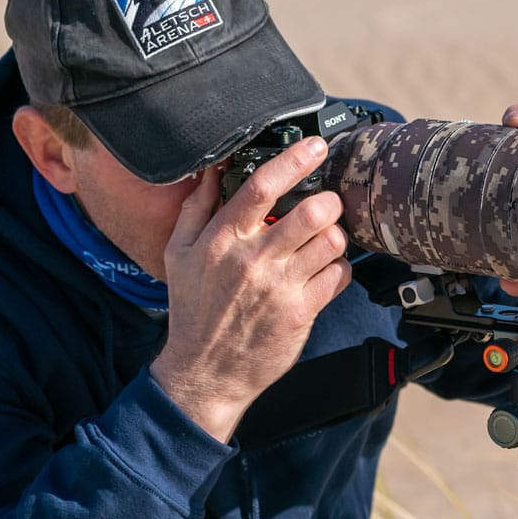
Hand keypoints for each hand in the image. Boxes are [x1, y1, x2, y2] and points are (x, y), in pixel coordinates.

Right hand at [150, 138, 352, 442]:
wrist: (204, 372)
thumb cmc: (193, 311)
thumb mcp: (179, 254)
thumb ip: (197, 207)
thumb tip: (212, 167)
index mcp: (222, 240)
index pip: (261, 187)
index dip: (294, 161)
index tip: (315, 146)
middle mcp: (252, 260)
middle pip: (310, 212)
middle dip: (328, 201)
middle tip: (326, 204)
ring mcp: (280, 287)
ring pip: (331, 242)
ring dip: (335, 235)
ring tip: (323, 240)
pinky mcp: (301, 312)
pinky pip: (338, 276)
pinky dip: (338, 269)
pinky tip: (323, 271)